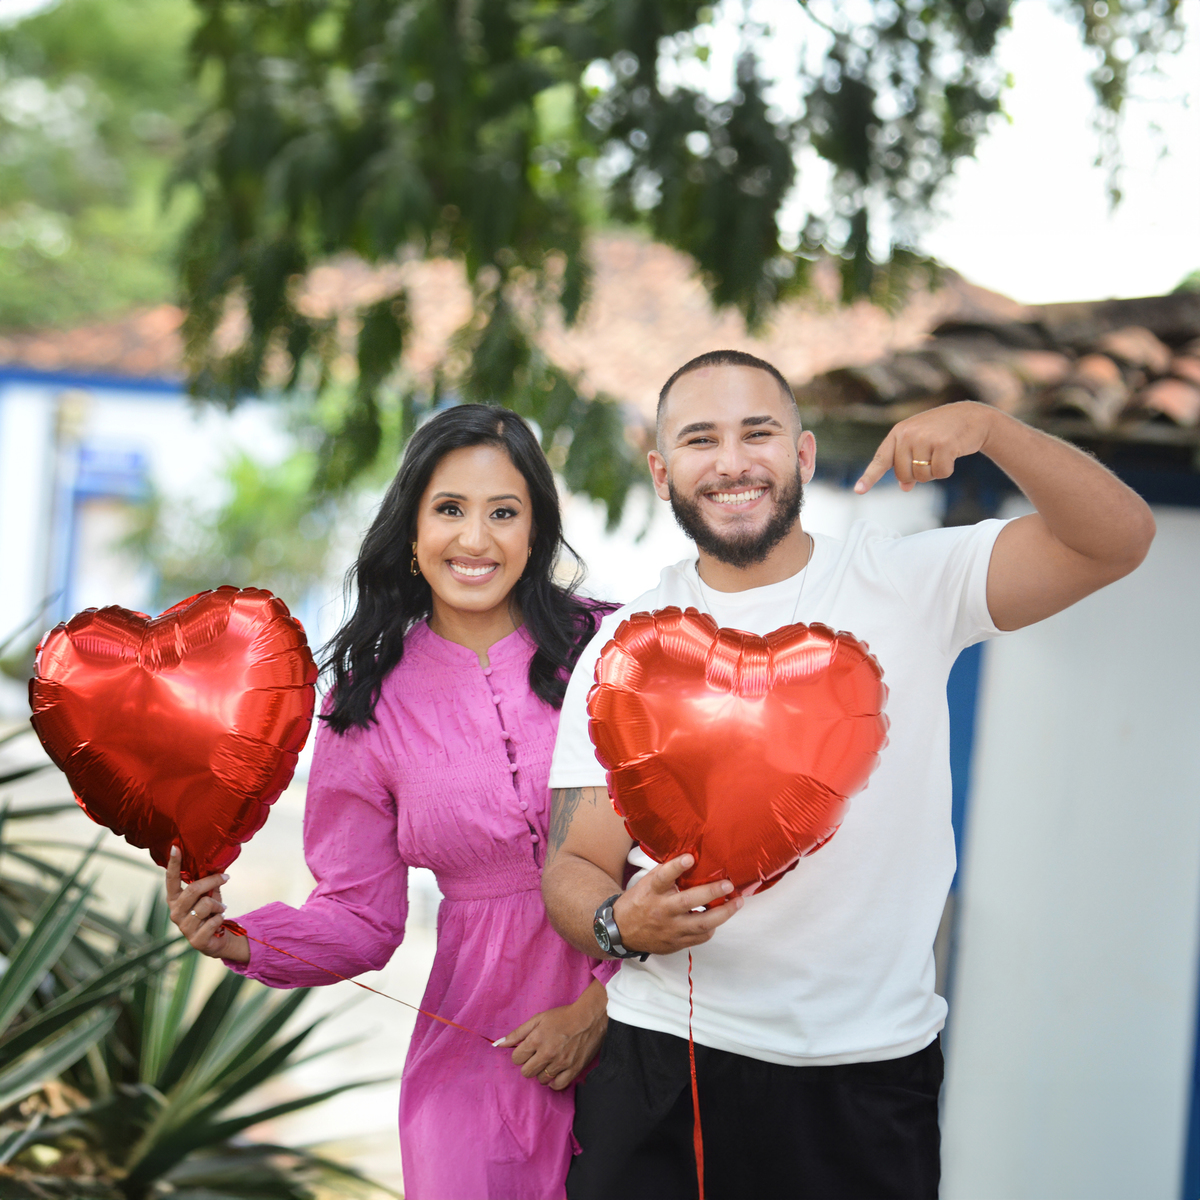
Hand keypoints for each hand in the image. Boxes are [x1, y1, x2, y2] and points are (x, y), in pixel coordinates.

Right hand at [165, 846, 247, 961]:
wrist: (216, 940)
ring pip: (205, 904)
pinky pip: (214, 921)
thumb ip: (207, 883)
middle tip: (226, 877)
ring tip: (220, 909)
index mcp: (175, 899)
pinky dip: (221, 918)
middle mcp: (175, 912)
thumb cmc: (210, 913)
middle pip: (193, 889)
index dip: (174, 864)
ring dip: (219, 904)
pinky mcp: (195, 940)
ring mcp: (183, 927)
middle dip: (212, 881)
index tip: (176, 847)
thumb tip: (215, 864)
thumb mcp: (208, 895)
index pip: (171, 879)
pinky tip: (218, 922)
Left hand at [496, 980, 607, 1090]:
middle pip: (526, 1072)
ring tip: (548, 1061)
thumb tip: (498, 1044)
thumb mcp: (538, 1018)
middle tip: (537, 1056)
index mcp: (537, 1039)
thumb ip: (518, 1032)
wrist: (590, 1017)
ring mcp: (561, 1063)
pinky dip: (554, 1081)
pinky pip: (557, 1086)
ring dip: (542, 1072)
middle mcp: (547, 1053)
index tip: (527, 1050)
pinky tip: (555, 1072)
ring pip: (541, 1079)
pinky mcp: (573, 1069)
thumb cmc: (563, 1016)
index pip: (516, 1058)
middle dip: (529, 1064)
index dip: (520, 1054)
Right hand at [611, 854, 741, 955]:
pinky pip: (700, 937)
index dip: (676, 867)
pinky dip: (712, 927)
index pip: (662, 877)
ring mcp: (670, 929)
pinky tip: (719, 918)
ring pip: (700, 924)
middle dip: (711, 893)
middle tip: (728, 884)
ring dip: (722, 914)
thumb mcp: (646, 884)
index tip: (690, 858)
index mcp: (651, 892)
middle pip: (687, 902)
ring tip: (737, 903)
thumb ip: (666, 873)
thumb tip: (690, 857)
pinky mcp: (676, 943)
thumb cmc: (638, 902)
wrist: (622, 931)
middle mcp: (661, 910)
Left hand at [855, 400, 997, 493]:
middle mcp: (908, 435)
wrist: (972, 417)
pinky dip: (947, 470)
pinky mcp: (943, 444)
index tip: (859, 490)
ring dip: (933, 472)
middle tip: (930, 458)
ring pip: (921, 476)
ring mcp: (924, 438)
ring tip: (941, 454)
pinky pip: (940, 473)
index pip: (880, 459)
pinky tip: (952, 454)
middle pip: (903, 475)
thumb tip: (904, 487)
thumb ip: (908, 462)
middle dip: (917, 474)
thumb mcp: (920, 442)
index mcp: (898, 433)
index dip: (869, 477)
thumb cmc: (943, 431)